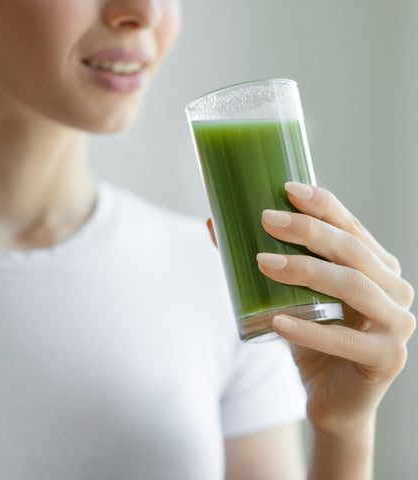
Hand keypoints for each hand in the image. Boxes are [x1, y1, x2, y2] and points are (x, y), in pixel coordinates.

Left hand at [207, 182, 414, 435]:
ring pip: (352, 285)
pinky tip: (277, 322)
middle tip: (266, 219)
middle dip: (308, 229)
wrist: (333, 397)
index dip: (323, 204)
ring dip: (305, 270)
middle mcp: (394, 288)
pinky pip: (346, 340)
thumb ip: (262, 259)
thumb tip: (213, 224)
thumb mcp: (289, 295)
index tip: (286, 189)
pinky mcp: (387, 358)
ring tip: (263, 262)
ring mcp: (397, 324)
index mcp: (376, 266)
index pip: (351, 226)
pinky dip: (309, 330)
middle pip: (351, 249)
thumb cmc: (313, 339)